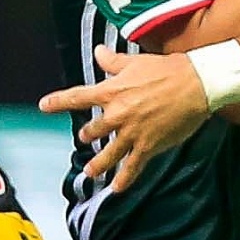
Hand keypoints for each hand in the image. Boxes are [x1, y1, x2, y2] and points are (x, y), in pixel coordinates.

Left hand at [38, 45, 210, 191]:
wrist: (195, 84)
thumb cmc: (166, 70)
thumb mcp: (134, 61)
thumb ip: (112, 61)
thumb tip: (98, 52)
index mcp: (111, 92)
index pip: (77, 97)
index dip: (58, 102)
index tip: (43, 105)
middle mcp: (117, 115)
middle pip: (94, 130)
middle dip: (88, 135)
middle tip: (85, 138)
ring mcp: (132, 133)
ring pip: (109, 153)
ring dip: (98, 164)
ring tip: (89, 172)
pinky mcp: (149, 145)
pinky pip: (133, 166)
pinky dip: (125, 179)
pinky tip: (117, 188)